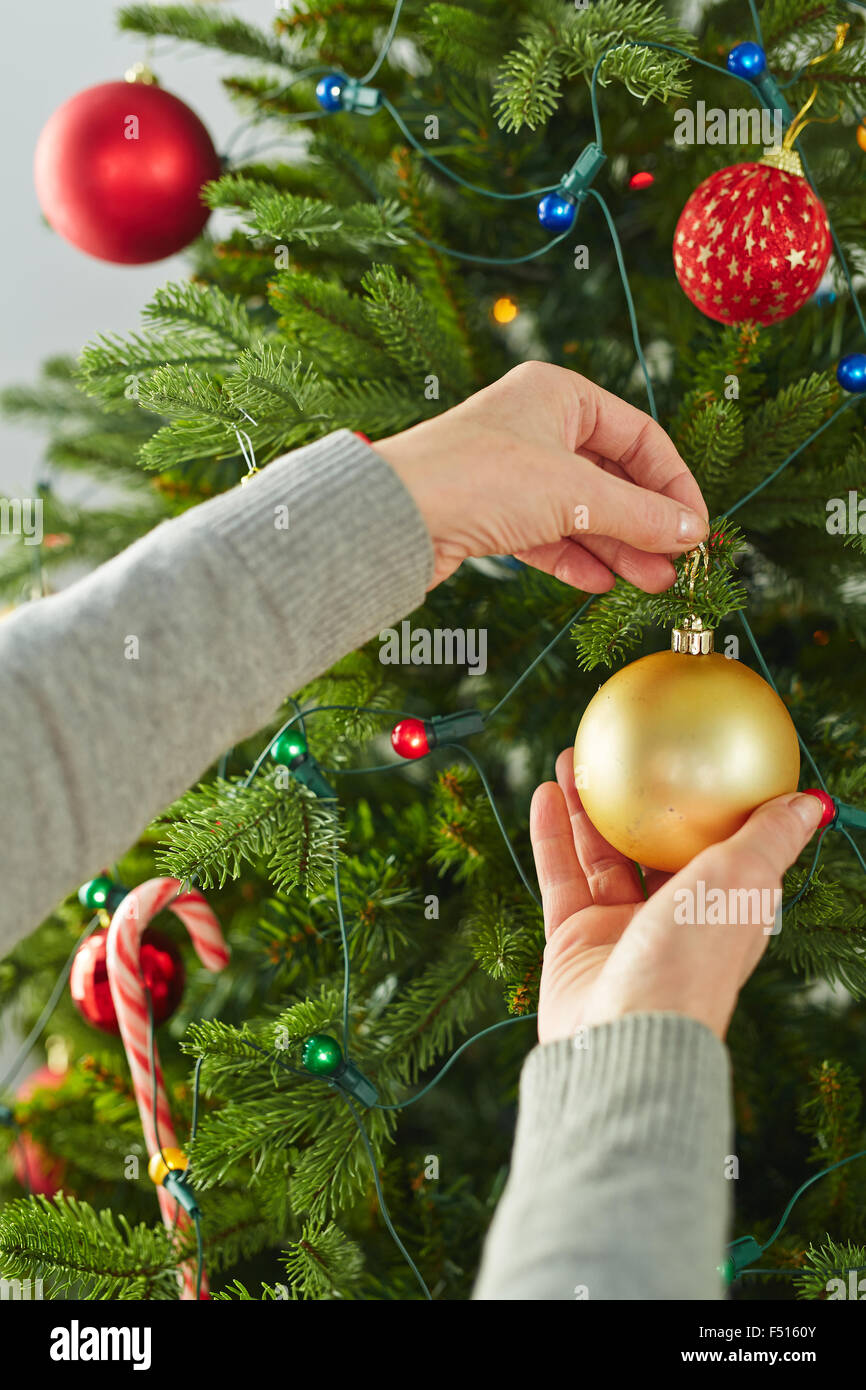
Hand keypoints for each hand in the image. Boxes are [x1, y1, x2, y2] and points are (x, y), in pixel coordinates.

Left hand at [373, 361, 708, 590]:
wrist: (392, 514)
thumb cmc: (479, 477)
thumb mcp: (573, 492)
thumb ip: (638, 513)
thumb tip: (690, 532)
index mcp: (559, 395)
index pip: (639, 437)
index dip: (673, 484)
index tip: (695, 529)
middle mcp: (536, 426)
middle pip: (610, 477)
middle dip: (644, 525)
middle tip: (675, 566)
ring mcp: (512, 471)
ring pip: (580, 510)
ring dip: (616, 548)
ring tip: (651, 584)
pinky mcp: (490, 513)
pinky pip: (546, 535)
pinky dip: (574, 558)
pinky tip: (601, 584)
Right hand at [530, 750, 825, 1042]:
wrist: (625, 1034)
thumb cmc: (695, 957)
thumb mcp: (745, 883)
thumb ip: (771, 837)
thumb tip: (812, 801)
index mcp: (720, 909)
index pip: (718, 849)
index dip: (703, 805)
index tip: (691, 758)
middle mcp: (672, 919)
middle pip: (650, 846)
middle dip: (636, 799)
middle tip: (619, 751)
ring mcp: (619, 930)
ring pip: (600, 856)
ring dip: (586, 808)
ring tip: (572, 757)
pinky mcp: (573, 940)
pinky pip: (560, 876)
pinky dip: (552, 835)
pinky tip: (545, 791)